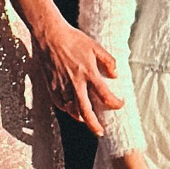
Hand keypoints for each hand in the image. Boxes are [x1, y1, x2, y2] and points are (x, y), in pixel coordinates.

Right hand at [37, 14, 119, 134]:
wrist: (49, 36)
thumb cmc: (73, 39)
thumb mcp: (95, 46)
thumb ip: (108, 60)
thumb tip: (116, 75)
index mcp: (88, 73)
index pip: (105, 94)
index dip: (115, 103)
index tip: (120, 103)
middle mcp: (74, 83)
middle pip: (86, 110)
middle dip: (94, 124)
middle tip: (100, 132)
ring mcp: (61, 86)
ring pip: (71, 110)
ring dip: (81, 117)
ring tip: (87, 121)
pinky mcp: (51, 87)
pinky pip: (60, 104)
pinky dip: (68, 110)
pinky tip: (73, 110)